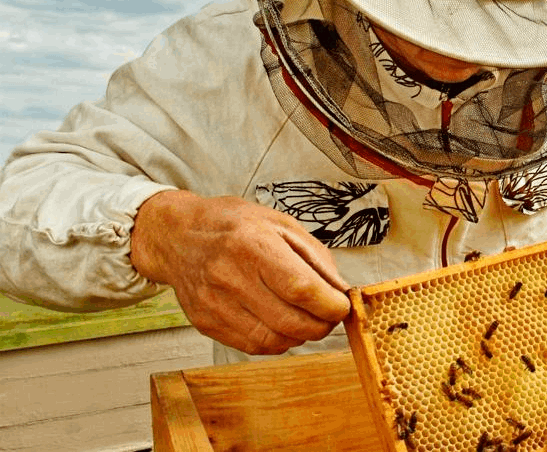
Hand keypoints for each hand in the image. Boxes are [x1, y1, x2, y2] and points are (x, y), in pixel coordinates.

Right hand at [131, 190, 350, 354]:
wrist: (179, 236)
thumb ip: (316, 258)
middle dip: (321, 325)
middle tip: (330, 316)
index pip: (300, 288)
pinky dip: (277, 341)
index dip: (329, 305)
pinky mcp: (206, 323)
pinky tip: (282, 325)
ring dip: (301, 336)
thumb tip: (341, 291)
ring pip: (273, 340)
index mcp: (252, 245)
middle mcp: (229, 276)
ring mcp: (214, 304)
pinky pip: (253, 346)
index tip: (343, 306)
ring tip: (307, 319)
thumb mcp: (281, 225)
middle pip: (289, 321)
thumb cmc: (234, 225)